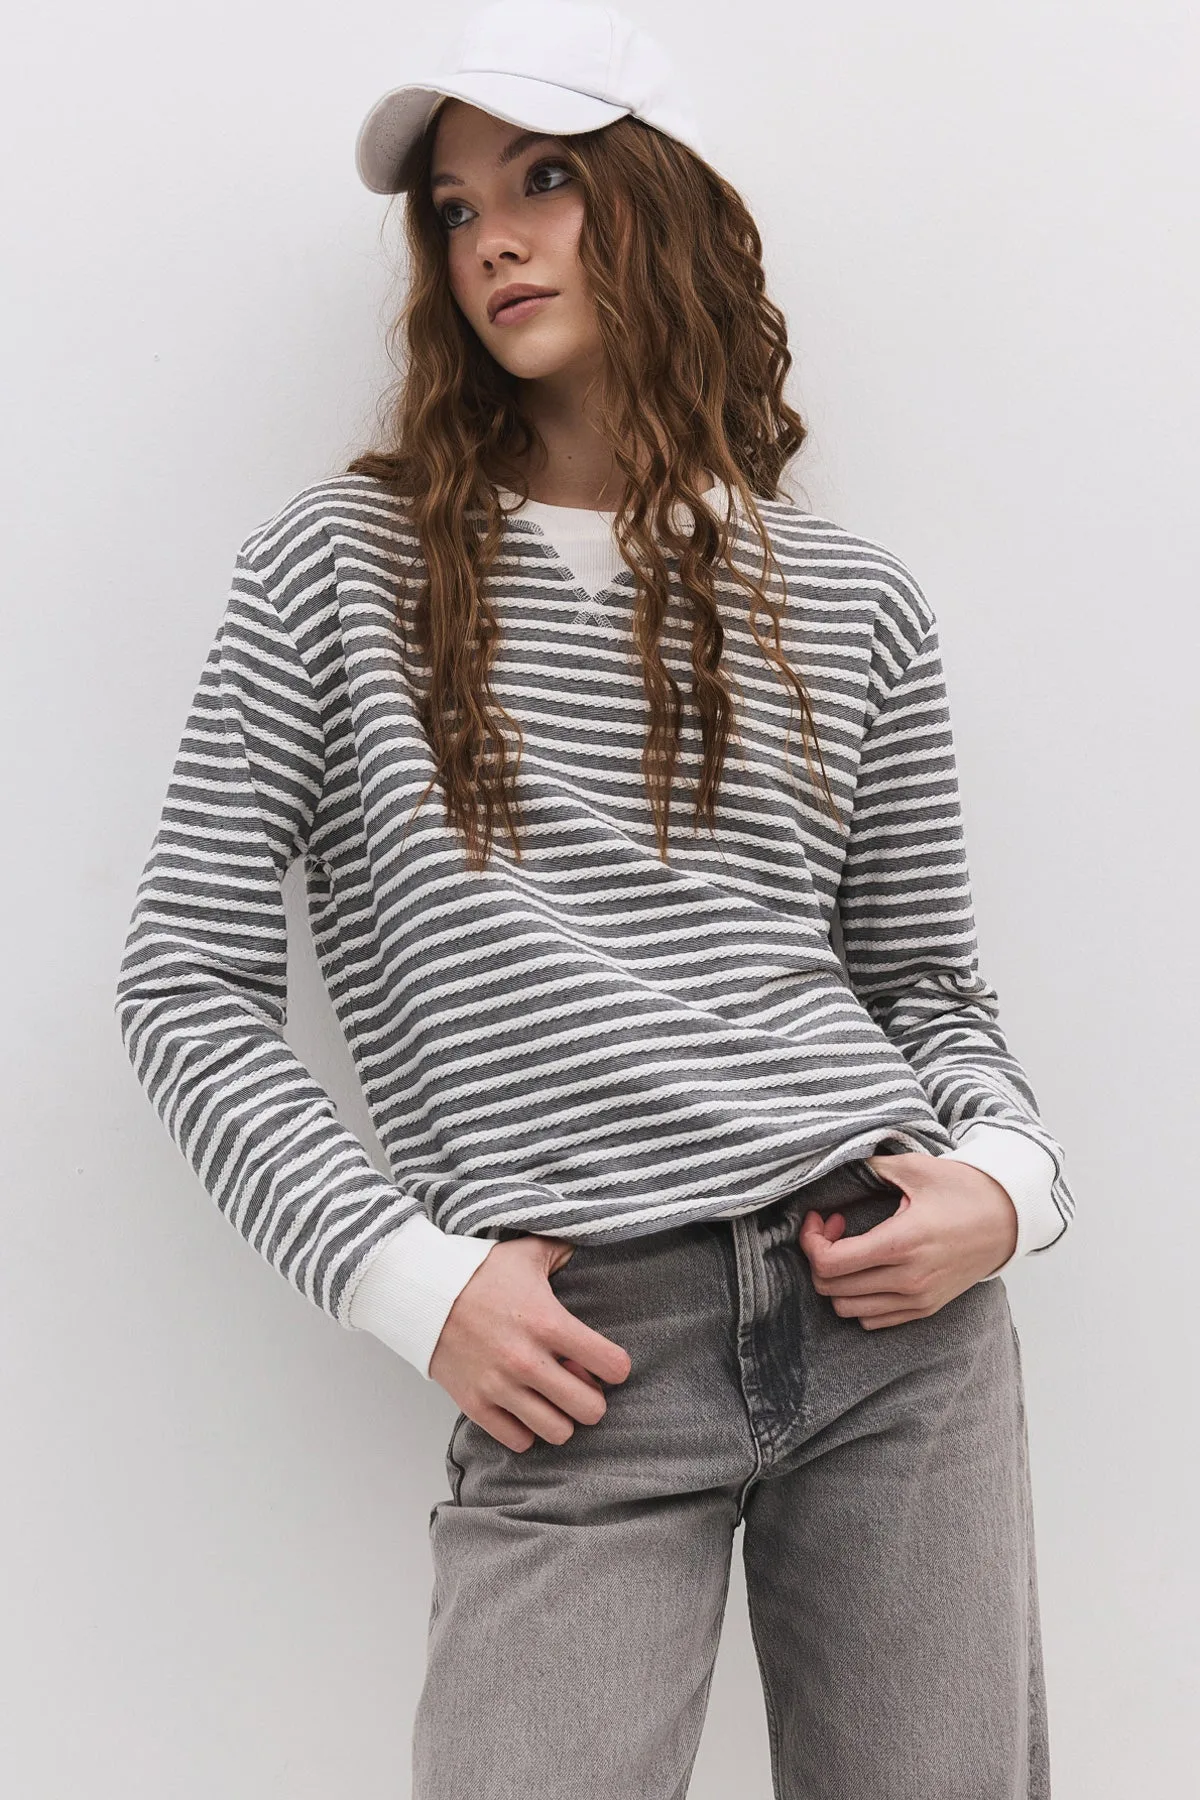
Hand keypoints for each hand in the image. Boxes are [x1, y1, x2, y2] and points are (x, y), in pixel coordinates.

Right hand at [428, 1234, 632, 1452]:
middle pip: (590, 1410)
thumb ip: (565, 1250)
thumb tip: (591, 1239)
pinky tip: (524, 1407)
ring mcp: (500, 1387)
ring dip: (561, 1417)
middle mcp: (527, 1361)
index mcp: (548, 1323)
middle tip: (580, 1384)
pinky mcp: (475, 1404)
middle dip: (593, 1398)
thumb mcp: (528, 1253)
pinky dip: (526, 1430)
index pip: (612, 1365)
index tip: (607, 1362)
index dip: (616, 1366)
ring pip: (558, 1433)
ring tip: (552, 1399)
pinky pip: (519, 1441)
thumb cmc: (478, 1272)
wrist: (422, 1291)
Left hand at [797, 1152, 1018, 1327]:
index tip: (820, 1218)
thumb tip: (837, 1163)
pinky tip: (867, 1270)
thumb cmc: (965, 1191)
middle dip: (819, 1256)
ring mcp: (917, 1299)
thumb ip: (872, 1167)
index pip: (830, 1263)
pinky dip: (858, 1299)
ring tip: (851, 1250)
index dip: (811, 1241)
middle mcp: (908, 1279)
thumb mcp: (917, 1168)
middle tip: (833, 1229)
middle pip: (831, 1288)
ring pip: (847, 1309)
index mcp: (902, 1243)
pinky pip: (872, 1320)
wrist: (1009, 1220)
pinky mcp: (925, 1308)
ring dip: (836, 1280)